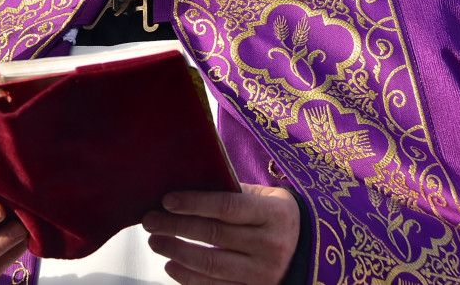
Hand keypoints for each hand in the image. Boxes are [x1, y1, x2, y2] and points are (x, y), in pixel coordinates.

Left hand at [142, 183, 299, 283]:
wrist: (309, 250)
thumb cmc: (275, 216)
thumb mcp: (264, 197)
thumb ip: (232, 191)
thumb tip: (188, 183)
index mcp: (274, 215)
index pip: (227, 207)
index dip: (194, 203)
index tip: (167, 200)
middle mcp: (271, 246)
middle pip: (214, 235)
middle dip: (176, 227)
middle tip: (150, 220)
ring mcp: (264, 273)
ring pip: (211, 265)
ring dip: (177, 252)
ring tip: (155, 241)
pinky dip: (189, 278)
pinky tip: (171, 265)